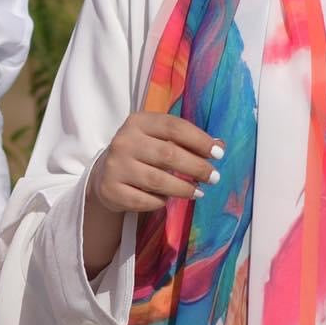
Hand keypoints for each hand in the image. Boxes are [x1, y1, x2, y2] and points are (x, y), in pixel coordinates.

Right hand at [89, 111, 222, 213]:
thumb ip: (186, 140)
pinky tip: (168, 200)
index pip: (174, 127)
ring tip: (198, 192)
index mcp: (138, 122)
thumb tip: (220, 146)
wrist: (105, 174)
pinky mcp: (111, 189)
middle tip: (214, 178)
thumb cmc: (141, 153)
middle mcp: (124, 141)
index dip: (199, 140)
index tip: (218, 154)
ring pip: (157, 180)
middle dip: (196, 168)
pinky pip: (144, 200)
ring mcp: (115, 166)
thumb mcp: (159, 139)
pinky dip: (160, 202)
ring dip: (183, 188)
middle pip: (168, 154)